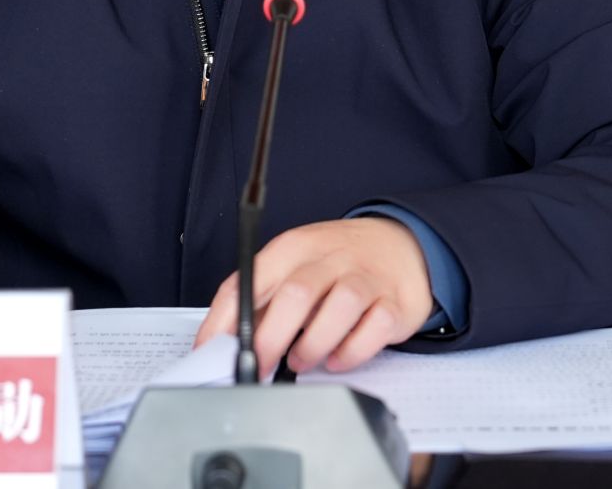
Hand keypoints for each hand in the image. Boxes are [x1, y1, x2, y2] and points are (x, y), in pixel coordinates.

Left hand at [193, 218, 433, 373]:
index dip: (225, 318)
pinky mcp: (394, 303)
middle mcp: (331, 258)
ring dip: (312, 344)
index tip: (211, 350)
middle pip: (295, 294)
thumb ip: (263, 301)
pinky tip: (337, 358)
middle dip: (270, 338)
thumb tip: (222, 341)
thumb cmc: (336, 263)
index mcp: (295, 247)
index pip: (250, 278)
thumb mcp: (296, 267)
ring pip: (339, 307)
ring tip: (300, 361)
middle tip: (259, 366)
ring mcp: (366, 278)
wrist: (400, 245)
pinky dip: (352, 351)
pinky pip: (375, 328)